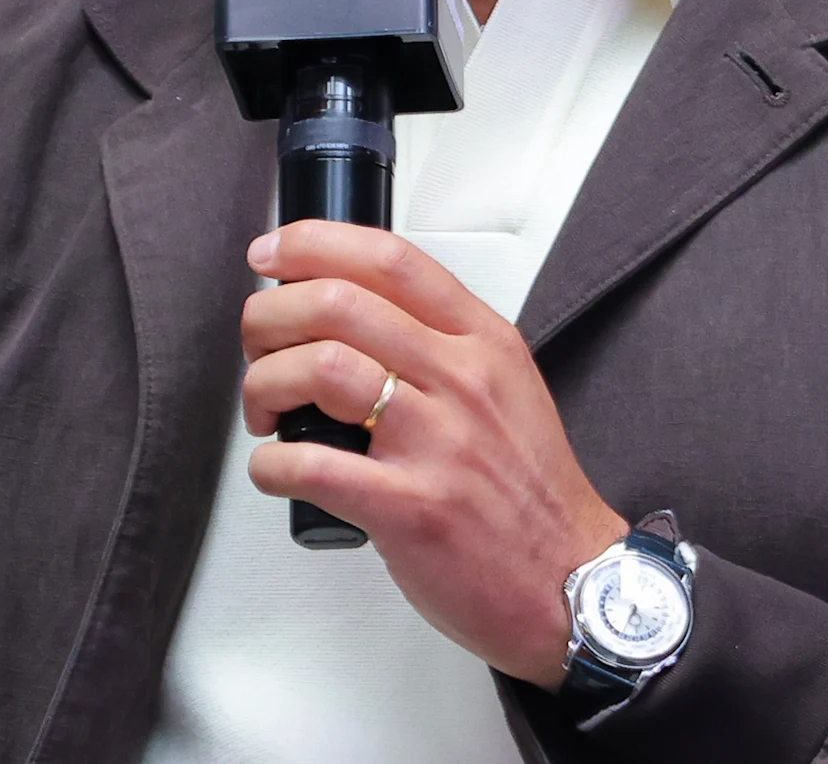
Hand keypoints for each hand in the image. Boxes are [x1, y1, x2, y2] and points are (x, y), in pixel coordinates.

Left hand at [239, 223, 628, 687]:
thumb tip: (351, 313)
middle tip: (257, 345)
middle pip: (337, 302)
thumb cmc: (529, 494)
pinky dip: (270, 464)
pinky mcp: (410, 508)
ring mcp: (437, 443)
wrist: (571, 583)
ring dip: (264, 384)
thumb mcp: (507, 388)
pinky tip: (275, 469)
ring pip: (318, 367)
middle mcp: (461, 381)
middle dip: (269, 316)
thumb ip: (442, 343)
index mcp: (483, 343)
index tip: (272, 255)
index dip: (313, 244)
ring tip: (266, 412)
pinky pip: (312, 464)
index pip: (389, 258)